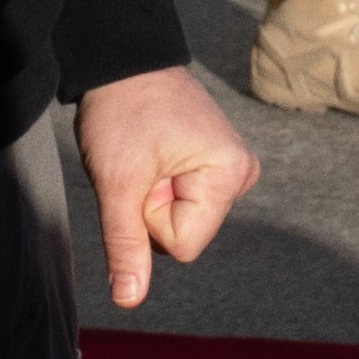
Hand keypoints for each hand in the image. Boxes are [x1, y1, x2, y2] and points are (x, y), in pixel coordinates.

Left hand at [77, 65, 257, 309]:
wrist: (122, 60)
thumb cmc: (121, 112)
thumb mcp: (117, 181)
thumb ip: (125, 244)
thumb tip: (128, 298)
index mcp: (229, 174)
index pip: (182, 245)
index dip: (150, 218)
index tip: (142, 174)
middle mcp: (242, 172)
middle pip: (185, 233)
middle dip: (153, 206)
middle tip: (143, 161)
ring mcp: (231, 167)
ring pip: (182, 219)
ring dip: (155, 195)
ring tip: (148, 153)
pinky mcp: (217, 163)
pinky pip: (185, 199)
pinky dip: (162, 183)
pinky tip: (158, 151)